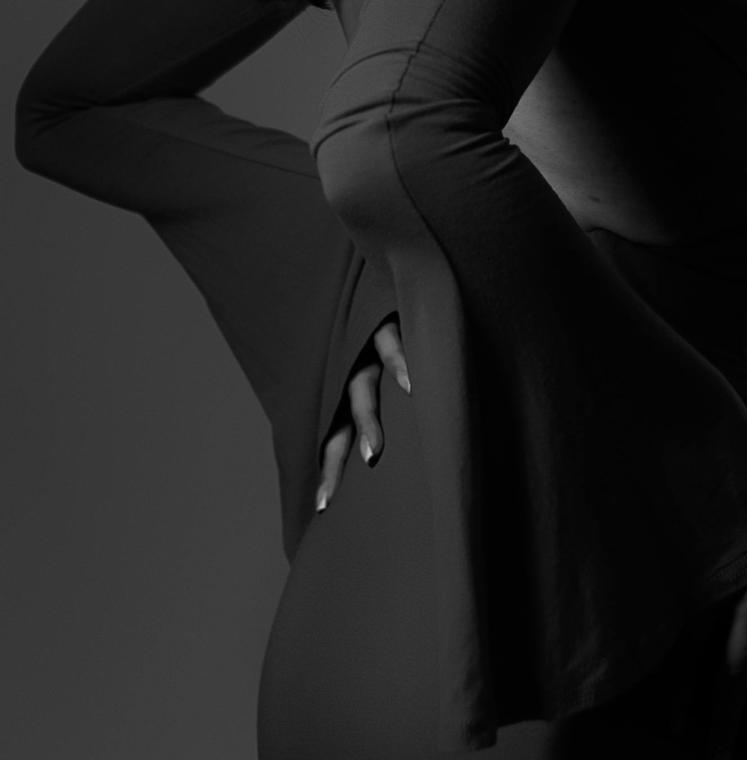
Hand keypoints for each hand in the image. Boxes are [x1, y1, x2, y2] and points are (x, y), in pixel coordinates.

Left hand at [315, 317, 409, 510]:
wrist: (379, 250)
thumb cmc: (383, 310)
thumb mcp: (375, 347)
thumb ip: (383, 388)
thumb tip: (395, 439)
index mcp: (349, 377)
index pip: (333, 430)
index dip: (328, 468)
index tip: (321, 508)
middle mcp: (353, 364)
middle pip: (338, 419)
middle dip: (335, 457)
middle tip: (329, 499)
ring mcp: (368, 342)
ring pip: (363, 387)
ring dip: (368, 421)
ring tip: (373, 455)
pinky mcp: (389, 315)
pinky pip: (394, 343)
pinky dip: (402, 364)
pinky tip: (413, 387)